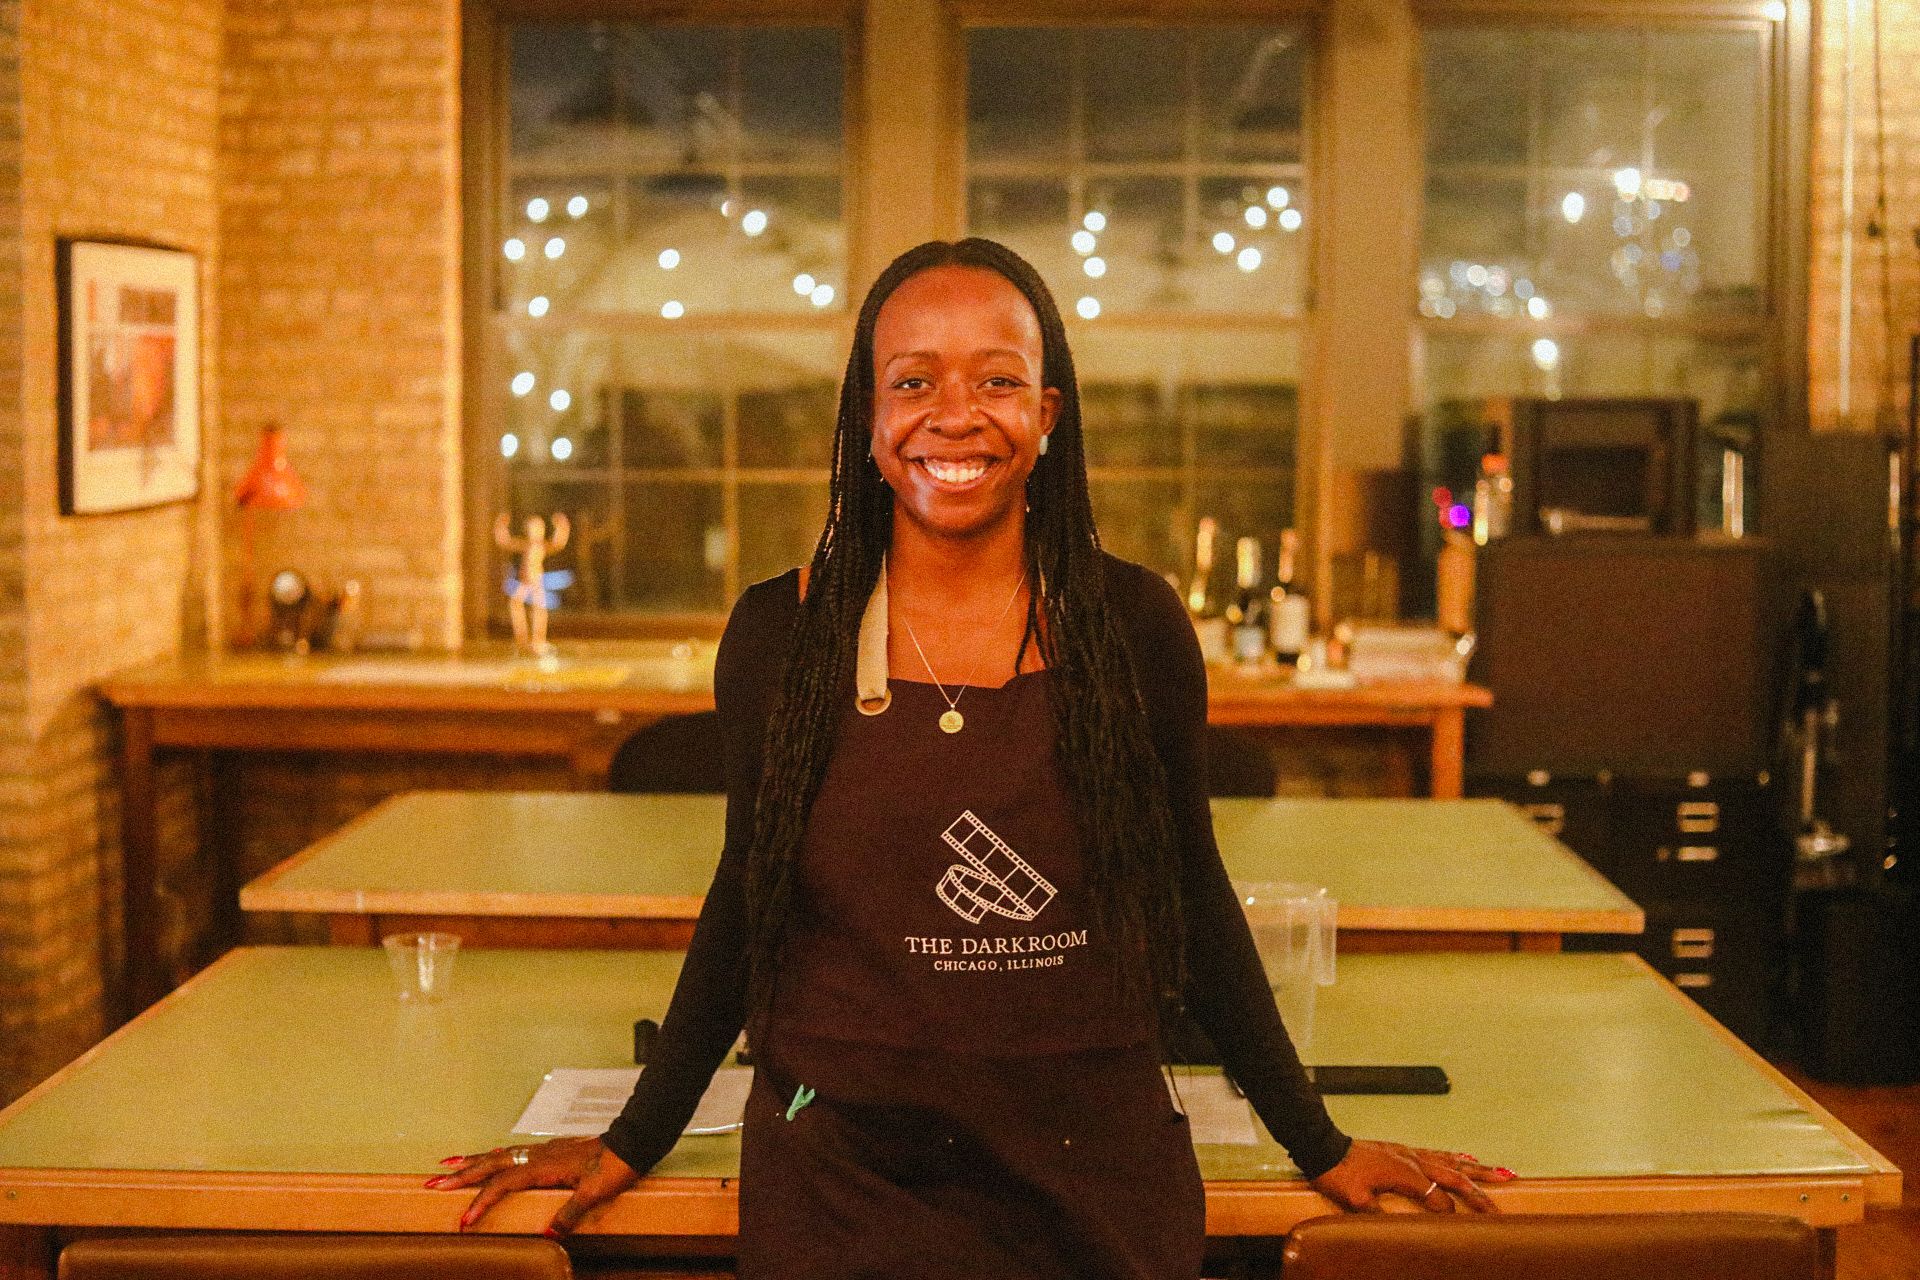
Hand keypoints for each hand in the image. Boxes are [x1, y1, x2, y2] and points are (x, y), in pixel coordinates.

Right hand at [426, 1137, 638, 1235]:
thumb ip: (569, 1215)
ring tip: (448, 1164)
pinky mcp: (550, 1151)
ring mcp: (543, 1151)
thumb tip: (548, 1236)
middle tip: (432, 1182)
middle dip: (461, 1175)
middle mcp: (537, 1156)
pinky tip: (490, 1158)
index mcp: (542, 1167)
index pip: (501, 1185)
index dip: (480, 1203)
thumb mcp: (593, 1195)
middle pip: (491, 1164)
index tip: (463, 1221)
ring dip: (472, 1161)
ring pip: (499, 1155)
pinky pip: (513, 1152)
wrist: (632, 1142)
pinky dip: (494, 1156)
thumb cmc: (614, 1167)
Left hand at [1309, 1139, 1511, 1212]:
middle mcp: (1413, 1160)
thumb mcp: (1355, 1201)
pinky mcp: (1404, 1150)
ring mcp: (1410, 1153)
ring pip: (1452, 1162)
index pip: (1438, 1198)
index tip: (1461, 1230)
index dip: (1449, 1214)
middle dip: (1480, 1195)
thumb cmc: (1338, 1174)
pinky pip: (1438, 1153)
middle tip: (1500, 1210)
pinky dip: (1457, 1157)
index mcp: (1405, 1174)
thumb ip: (1379, 1216)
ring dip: (1478, 1171)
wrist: (1323, 1146)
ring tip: (1503, 1174)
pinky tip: (1468, 1158)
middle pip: (1455, 1177)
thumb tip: (1399, 1232)